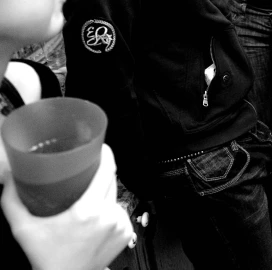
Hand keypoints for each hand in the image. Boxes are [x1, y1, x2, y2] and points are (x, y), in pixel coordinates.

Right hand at [2, 144, 133, 269]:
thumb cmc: (46, 257)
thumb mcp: (23, 228)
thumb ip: (12, 201)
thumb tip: (9, 178)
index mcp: (88, 211)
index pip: (107, 170)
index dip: (106, 154)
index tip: (102, 147)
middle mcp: (108, 216)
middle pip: (112, 180)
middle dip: (101, 172)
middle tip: (87, 172)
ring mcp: (120, 225)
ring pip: (115, 196)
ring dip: (104, 193)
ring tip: (87, 200)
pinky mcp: (126, 233)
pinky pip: (120, 212)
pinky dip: (110, 211)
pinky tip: (96, 217)